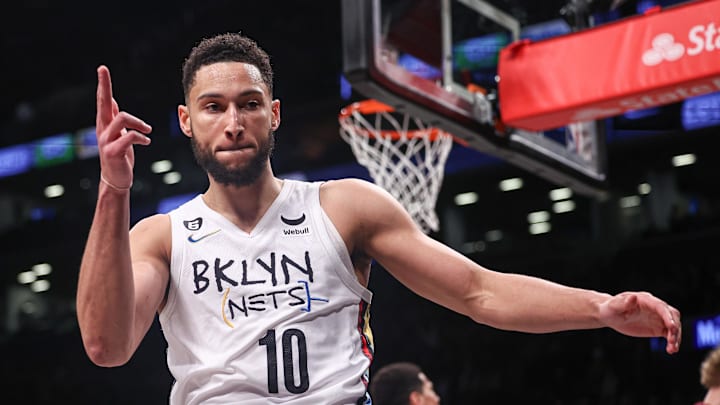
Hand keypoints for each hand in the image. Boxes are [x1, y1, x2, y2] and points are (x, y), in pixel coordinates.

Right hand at [95, 65, 151, 188]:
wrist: (116, 179)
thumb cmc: (119, 156)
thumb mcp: (117, 134)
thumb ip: (114, 118)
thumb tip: (113, 101)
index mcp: (105, 124)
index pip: (103, 101)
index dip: (103, 85)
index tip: (102, 69)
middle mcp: (102, 130)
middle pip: (103, 103)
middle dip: (104, 86)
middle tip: (102, 69)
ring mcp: (105, 141)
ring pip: (120, 119)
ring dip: (138, 123)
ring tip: (147, 130)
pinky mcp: (113, 152)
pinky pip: (129, 137)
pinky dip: (140, 137)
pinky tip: (147, 141)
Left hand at [599, 291, 680, 353]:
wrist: (611, 315)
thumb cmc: (611, 309)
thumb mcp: (614, 307)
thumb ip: (623, 303)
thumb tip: (633, 297)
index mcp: (646, 300)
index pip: (661, 306)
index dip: (667, 316)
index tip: (671, 327)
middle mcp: (655, 307)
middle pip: (672, 315)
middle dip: (674, 328)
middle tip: (671, 341)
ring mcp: (658, 317)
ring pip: (673, 325)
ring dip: (676, 337)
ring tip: (672, 349)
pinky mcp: (658, 328)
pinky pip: (669, 334)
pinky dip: (672, 342)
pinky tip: (671, 350)